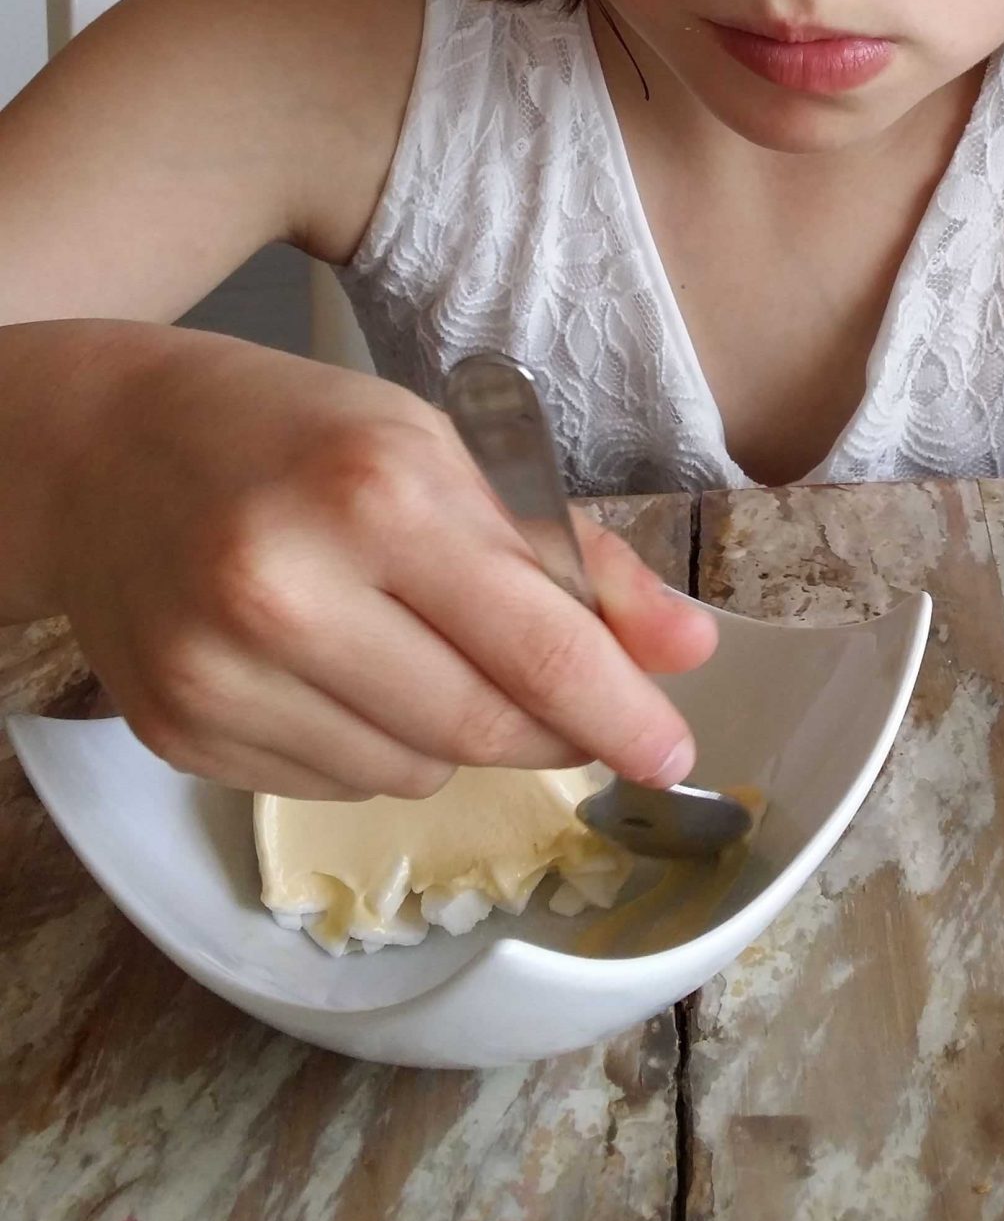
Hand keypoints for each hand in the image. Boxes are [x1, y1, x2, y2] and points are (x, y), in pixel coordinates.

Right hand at [53, 332, 715, 798]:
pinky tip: (339, 671)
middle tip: (567, 704)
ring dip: (453, 734)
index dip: (619, 713)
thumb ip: (569, 554)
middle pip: (481, 729)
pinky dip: (370, 747)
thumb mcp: (444, 450)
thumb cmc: (294, 433)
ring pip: (412, 772)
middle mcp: (290, 591)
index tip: (671, 751)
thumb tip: (686, 650)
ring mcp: (223, 673)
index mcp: (376, 493)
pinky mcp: (180, 733)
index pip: (536, 646)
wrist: (100, 447)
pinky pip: (333, 787)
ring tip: (414, 645)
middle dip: (549, 728)